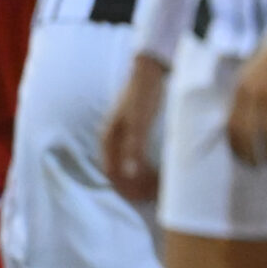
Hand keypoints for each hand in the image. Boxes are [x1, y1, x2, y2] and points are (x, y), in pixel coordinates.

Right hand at [104, 54, 167, 201]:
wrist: (150, 69)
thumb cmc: (144, 94)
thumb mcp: (140, 121)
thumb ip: (134, 147)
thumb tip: (129, 174)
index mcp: (109, 138)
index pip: (112, 173)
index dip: (126, 188)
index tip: (145, 198)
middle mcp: (111, 139)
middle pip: (117, 172)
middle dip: (133, 187)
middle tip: (153, 197)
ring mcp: (121, 135)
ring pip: (125, 166)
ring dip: (138, 179)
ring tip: (157, 189)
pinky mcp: (133, 132)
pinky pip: (134, 157)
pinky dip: (143, 168)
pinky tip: (157, 172)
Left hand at [228, 29, 266, 166]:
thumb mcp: (252, 76)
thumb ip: (245, 98)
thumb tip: (242, 127)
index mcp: (240, 89)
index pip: (232, 126)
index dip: (236, 146)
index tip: (241, 159)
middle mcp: (252, 93)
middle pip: (247, 133)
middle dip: (251, 153)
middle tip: (257, 165)